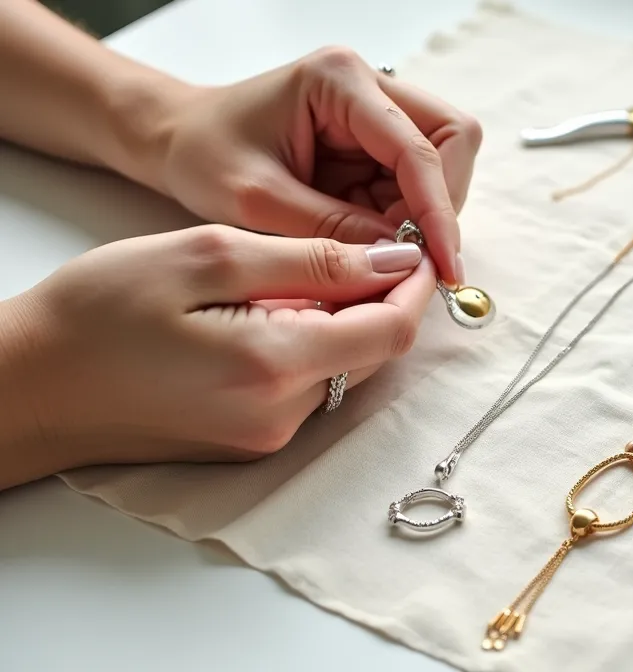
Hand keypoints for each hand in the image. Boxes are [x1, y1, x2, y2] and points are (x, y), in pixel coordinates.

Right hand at [0, 224, 435, 490]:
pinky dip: (313, 344)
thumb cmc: (97, 312)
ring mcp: (268, 436)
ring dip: (347, 320)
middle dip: (383, 298)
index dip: (413, 285)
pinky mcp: (252, 440)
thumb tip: (391, 259)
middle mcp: (283, 416)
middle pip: (375, 354)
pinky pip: (310, 385)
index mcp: (274, 367)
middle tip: (364, 244)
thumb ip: (310, 260)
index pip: (391, 331)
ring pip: (346, 368)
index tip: (411, 242)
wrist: (30, 385)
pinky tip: (277, 310)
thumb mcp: (205, 256)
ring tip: (312, 270)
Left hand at [156, 47, 481, 285]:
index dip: (437, 211)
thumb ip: (332, 231)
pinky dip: (402, 218)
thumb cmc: (203, 156)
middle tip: (409, 254)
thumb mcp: (259, 204)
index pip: (419, 148)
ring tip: (377, 248)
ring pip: (442, 164)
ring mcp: (376, 111)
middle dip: (439, 204)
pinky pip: (414, 182)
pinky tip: (367, 238)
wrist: (176, 141)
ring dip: (421, 213)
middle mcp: (369, 86)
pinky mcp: (373, 140)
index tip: (443, 266)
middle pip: (453, 140)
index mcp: (340, 82)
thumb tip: (401, 261)